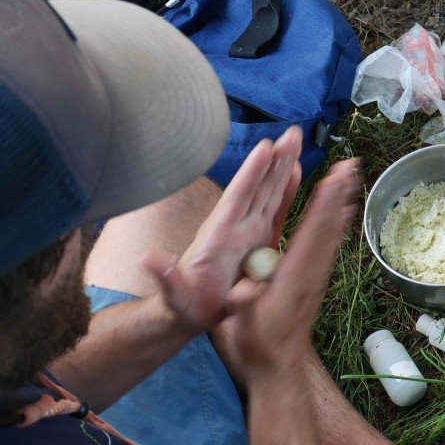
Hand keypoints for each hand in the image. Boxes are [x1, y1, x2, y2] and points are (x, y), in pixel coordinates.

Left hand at [140, 128, 302, 332]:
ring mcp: (248, 231)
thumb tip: (148, 260)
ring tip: (296, 141)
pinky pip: (276, 212)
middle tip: (292, 133)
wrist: (191, 310)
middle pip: (258, 187)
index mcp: (219, 235)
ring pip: (269, 192)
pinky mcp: (259, 241)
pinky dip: (287, 192)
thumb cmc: (183, 304)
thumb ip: (165, 277)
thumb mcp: (173, 293)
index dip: (252, 174)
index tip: (266, 148)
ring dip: (283, 167)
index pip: (237, 198)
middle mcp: (235, 226)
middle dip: (275, 160)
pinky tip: (296, 173)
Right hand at [218, 158, 361, 380]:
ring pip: (332, 235)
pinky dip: (337, 226)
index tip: (332, 179)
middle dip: (338, 195)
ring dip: (341, 204)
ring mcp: (315, 279)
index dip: (322, 205)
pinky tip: (344, 214)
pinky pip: (329, 247)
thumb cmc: (257, 346)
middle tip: (352, 165)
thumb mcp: (241, 325)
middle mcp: (310, 274)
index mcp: (292, 278)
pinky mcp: (314, 283)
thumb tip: (244, 291)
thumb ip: (243, 305)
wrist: (278, 370)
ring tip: (352, 178)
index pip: (310, 234)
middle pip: (327, 227)